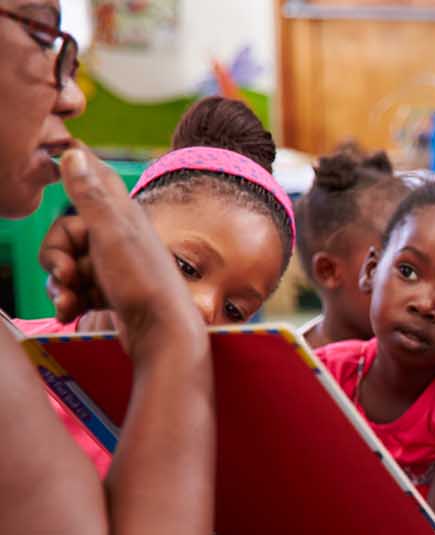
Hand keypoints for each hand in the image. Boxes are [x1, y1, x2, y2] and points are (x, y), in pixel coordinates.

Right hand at [37, 145, 203, 358]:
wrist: (164, 337)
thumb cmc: (143, 283)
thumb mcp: (112, 235)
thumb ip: (91, 196)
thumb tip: (73, 152)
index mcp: (124, 216)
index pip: (94, 179)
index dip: (74, 170)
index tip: (54, 158)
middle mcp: (120, 238)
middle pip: (65, 235)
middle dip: (55, 258)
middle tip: (65, 276)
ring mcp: (115, 267)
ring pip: (67, 266)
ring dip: (59, 285)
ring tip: (68, 302)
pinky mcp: (110, 293)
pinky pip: (77, 290)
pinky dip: (69, 301)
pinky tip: (69, 314)